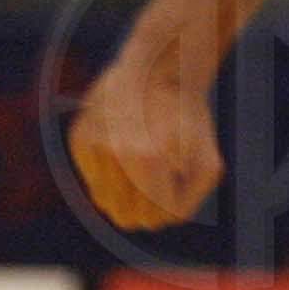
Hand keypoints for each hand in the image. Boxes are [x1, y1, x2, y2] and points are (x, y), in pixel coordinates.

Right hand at [67, 53, 223, 231]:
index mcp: (150, 161)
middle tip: (158, 177)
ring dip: (124, 188)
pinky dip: (107, 171)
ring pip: (105, 201)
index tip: (175, 182)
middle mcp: (115, 154)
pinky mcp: (79, 138)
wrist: (155, 68)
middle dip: (144, 204)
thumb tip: (158, 221)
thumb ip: (187, 204)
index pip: (153, 219)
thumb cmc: (186, 118)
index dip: (167, 205)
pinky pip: (91, 179)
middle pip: (125, 217)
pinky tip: (121, 145)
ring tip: (139, 159)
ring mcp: (93, 145)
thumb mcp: (208, 164)